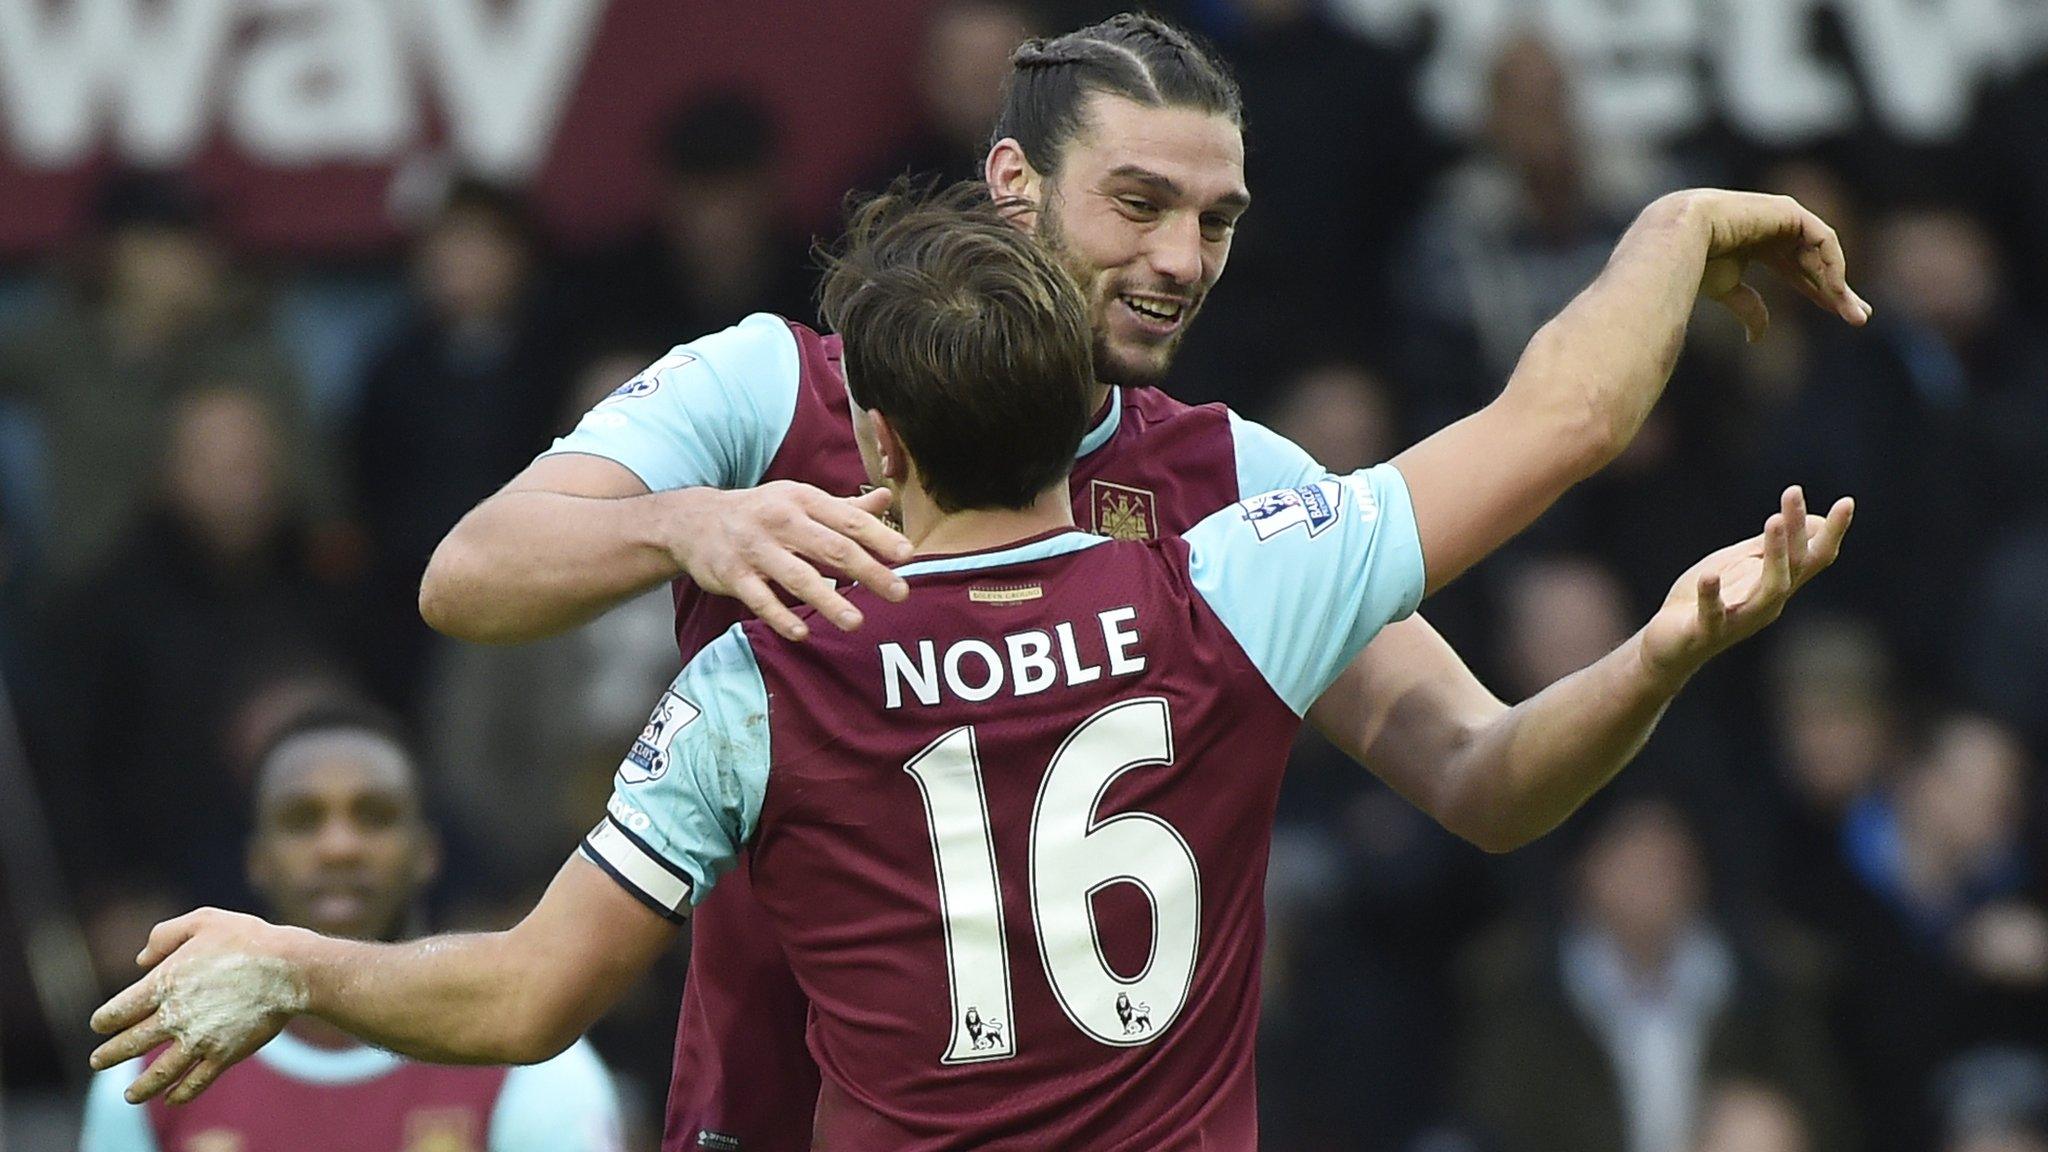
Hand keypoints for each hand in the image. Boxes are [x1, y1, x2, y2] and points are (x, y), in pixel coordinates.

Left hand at [88, 908, 311, 1105]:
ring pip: (158, 1073)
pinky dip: (180, 1094)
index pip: (117, 1012)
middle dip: (110, 1055)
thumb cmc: (248, 939)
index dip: (104, 1021)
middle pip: (130, 1044)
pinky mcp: (224, 1055)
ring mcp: (199, 1040)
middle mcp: (175, 1017)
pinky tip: (172, 1099)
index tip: (102, 1025)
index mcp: (163, 984)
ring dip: (140, 1088)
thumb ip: (164, 936)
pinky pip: (196, 1082)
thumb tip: (140, 961)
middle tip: (97, 1062)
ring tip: (130, 1097)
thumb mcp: (203, 921)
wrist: (291, 968)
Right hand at [669, 482, 911, 640]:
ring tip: (856, 622)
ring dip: (829, 600)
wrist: (695, 521)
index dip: (880, 537)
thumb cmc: (762, 513)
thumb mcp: (801, 501)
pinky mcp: (733, 575)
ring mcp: (755, 549)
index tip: (908, 555)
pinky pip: (761, 599)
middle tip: (899, 593)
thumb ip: (846, 507)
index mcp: (803, 500)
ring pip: (798, 576)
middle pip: (832, 548)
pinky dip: (781, 617)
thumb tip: (888, 498)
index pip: (849, 519)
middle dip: (869, 571)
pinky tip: (803, 632)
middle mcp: (780, 520)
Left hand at [1641, 486, 1853, 682]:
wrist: (1667, 646)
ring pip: (1770, 589)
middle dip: (1796, 530)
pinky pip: (1714, 614)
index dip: (1833, 532)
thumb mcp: (1738, 566)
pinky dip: (1713, 595)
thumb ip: (1770, 545)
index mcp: (1776, 585)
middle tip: (1793, 492)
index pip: (1813, 558)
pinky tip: (1710, 575)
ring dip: (1775, 556)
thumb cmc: (1704, 601)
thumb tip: (1815, 520)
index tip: (1847, 501)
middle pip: (1795, 567)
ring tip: (1773, 521)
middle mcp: (1766, 604)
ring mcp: (1739, 619)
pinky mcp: (1707, 631)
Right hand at [1659, 190, 1872, 341]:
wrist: (1680, 238)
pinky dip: (1831, 264)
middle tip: (1858, 317)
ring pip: (1822, 253)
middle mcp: (1774, 228)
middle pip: (1816, 263)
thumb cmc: (1694, 262)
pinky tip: (1835, 289)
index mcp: (1757, 244)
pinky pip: (1821, 239)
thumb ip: (1749, 307)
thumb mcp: (1728, 289)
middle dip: (1837, 291)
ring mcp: (1783, 216)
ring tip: (1851, 312)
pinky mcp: (1789, 211)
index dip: (1818, 293)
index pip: (1798, 271)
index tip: (1840, 315)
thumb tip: (1758, 338)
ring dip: (1838, 283)